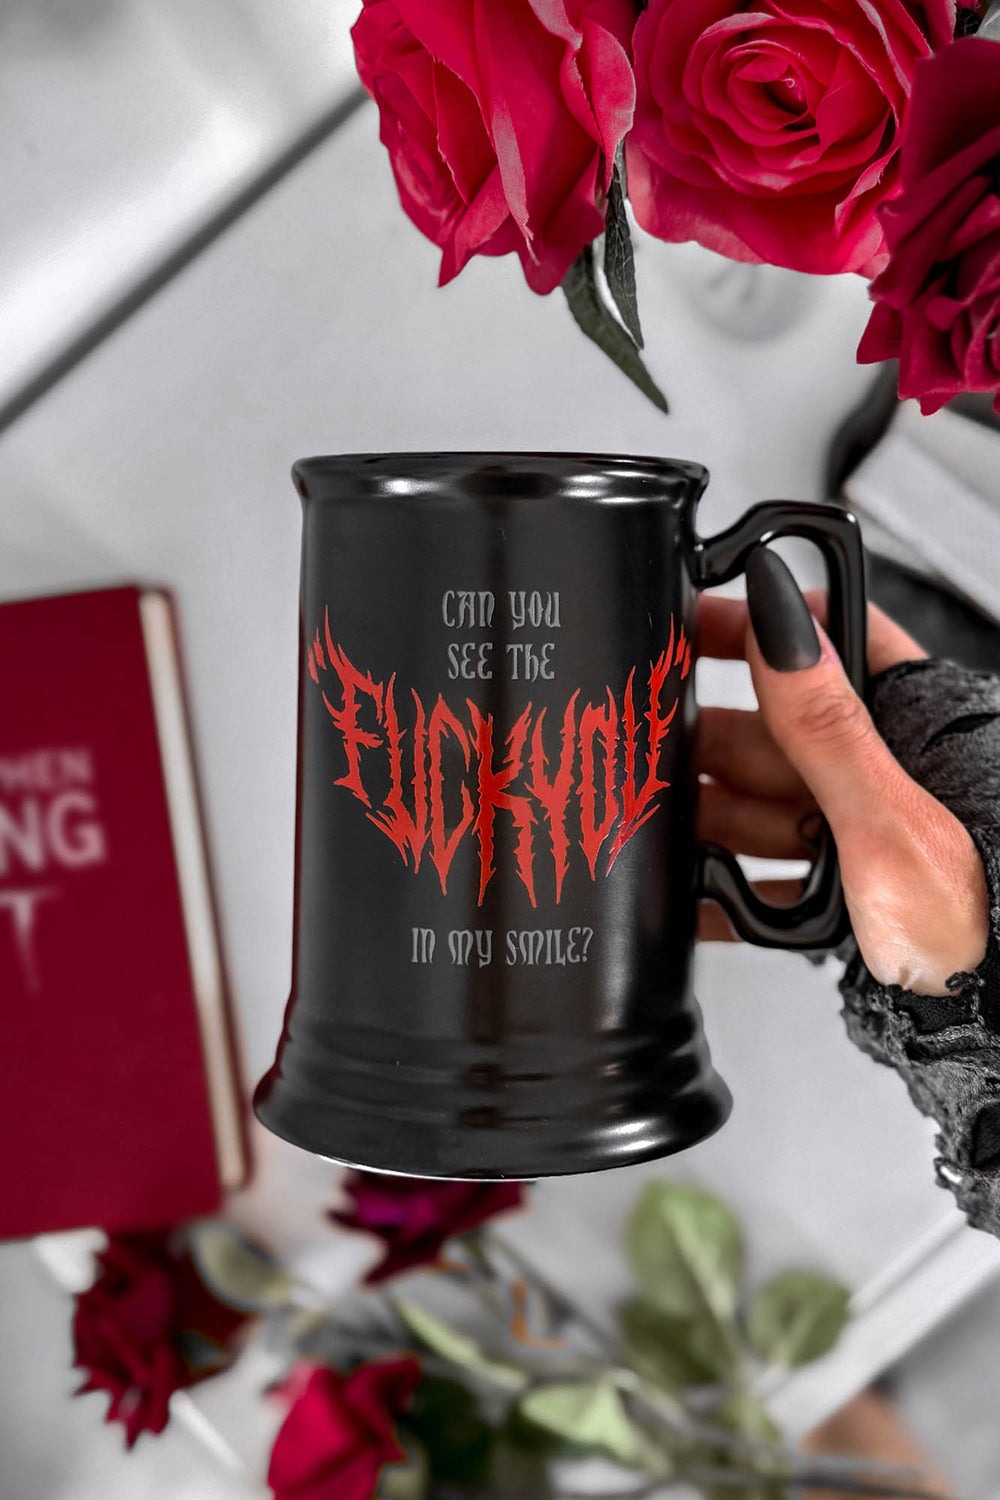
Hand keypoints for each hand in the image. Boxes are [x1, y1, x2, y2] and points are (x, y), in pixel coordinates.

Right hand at [695, 550, 989, 995]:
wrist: (996, 1016)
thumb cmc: (986, 918)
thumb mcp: (893, 821)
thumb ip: (825, 725)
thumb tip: (778, 620)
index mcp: (911, 727)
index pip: (828, 642)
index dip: (759, 626)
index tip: (688, 624)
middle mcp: (886, 775)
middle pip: (774, 733)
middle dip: (708, 743)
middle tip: (646, 748)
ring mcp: (863, 837)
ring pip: (761, 806)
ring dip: (707, 822)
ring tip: (661, 834)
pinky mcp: (845, 900)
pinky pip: (767, 884)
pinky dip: (724, 893)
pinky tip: (695, 902)